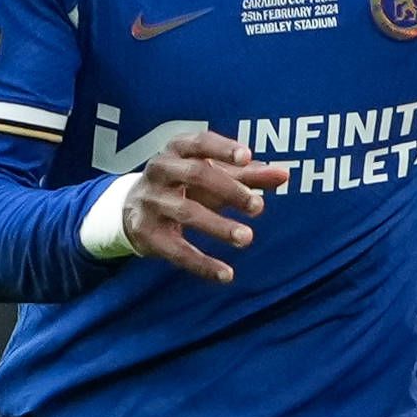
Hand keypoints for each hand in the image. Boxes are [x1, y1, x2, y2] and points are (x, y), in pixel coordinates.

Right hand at [124, 131, 286, 284]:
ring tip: (247, 238)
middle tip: (258, 206)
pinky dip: (202, 263)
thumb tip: (285, 175)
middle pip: (195, 175)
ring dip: (218, 226)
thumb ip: (248, 174)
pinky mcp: (146, 233)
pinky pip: (177, 250)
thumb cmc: (183, 185)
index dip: (222, 148)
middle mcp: (160, 170)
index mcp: (177, 150)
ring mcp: (151, 201)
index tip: (246, 157)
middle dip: (229, 190)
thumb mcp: (213, 175)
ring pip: (186, 212)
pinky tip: (226, 274)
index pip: (200, 142)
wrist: (131, 209)